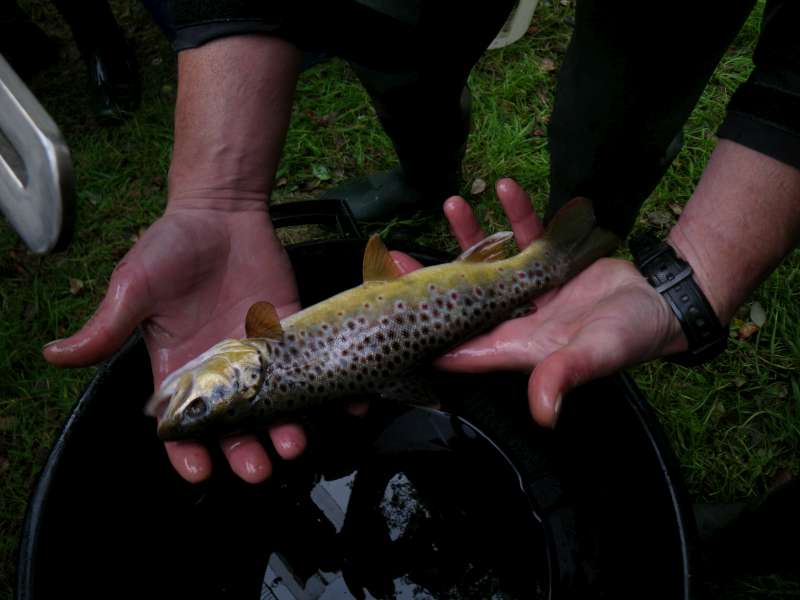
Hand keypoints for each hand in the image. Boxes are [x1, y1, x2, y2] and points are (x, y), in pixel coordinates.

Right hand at [43, 202, 303, 482]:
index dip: (185, 449)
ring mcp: (258, 354)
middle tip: (256, 468)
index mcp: (178, 366)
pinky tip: (341, 405)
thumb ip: (105, 327)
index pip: (180, 421)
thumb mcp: (134, 288)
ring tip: (293, 445)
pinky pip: (309, 366)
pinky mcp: (290, 334)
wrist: (221, 212)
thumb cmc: (171, 248)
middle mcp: (220, 368)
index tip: (197, 470)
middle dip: (243, 450)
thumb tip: (54, 354)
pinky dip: (326, 388)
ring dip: (284, 428)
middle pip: (232, 423)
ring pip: (273, 404)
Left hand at [395, 178, 686, 426]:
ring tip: (451, 203)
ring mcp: (528, 289)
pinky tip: (503, 186)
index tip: (393, 316)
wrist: (659, 307)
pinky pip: (526, 235)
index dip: (427, 336)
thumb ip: (565, 375)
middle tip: (396, 256)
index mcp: (515, 347)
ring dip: (470, 234)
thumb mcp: (596, 355)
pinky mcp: (547, 264)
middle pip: (462, 300)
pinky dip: (516, 213)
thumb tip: (544, 413)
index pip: (461, 346)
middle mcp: (513, 319)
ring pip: (490, 261)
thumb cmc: (628, 338)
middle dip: (430, 279)